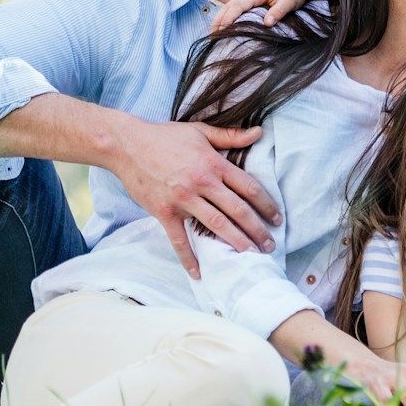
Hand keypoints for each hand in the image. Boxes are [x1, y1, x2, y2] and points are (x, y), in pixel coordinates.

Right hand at [112, 119, 280, 278]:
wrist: (127, 145)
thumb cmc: (165, 137)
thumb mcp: (200, 131)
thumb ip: (231, 136)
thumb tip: (259, 132)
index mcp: (214, 164)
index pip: (248, 187)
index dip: (266, 204)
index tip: (277, 218)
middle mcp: (202, 183)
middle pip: (237, 210)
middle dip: (257, 229)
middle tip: (270, 245)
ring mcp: (183, 199)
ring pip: (216, 225)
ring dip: (236, 242)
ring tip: (251, 255)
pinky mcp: (164, 212)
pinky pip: (179, 240)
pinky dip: (189, 258)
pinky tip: (199, 273)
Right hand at [210, 0, 320, 33]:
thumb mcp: (290, 2)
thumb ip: (279, 11)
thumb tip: (267, 23)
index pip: (238, 6)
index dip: (229, 17)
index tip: (222, 29)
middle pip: (228, 7)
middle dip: (219, 20)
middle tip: (212, 36)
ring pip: (227, 7)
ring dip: (219, 19)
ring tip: (213, 35)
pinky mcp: (246, 1)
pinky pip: (232, 9)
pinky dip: (224, 17)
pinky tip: (221, 28)